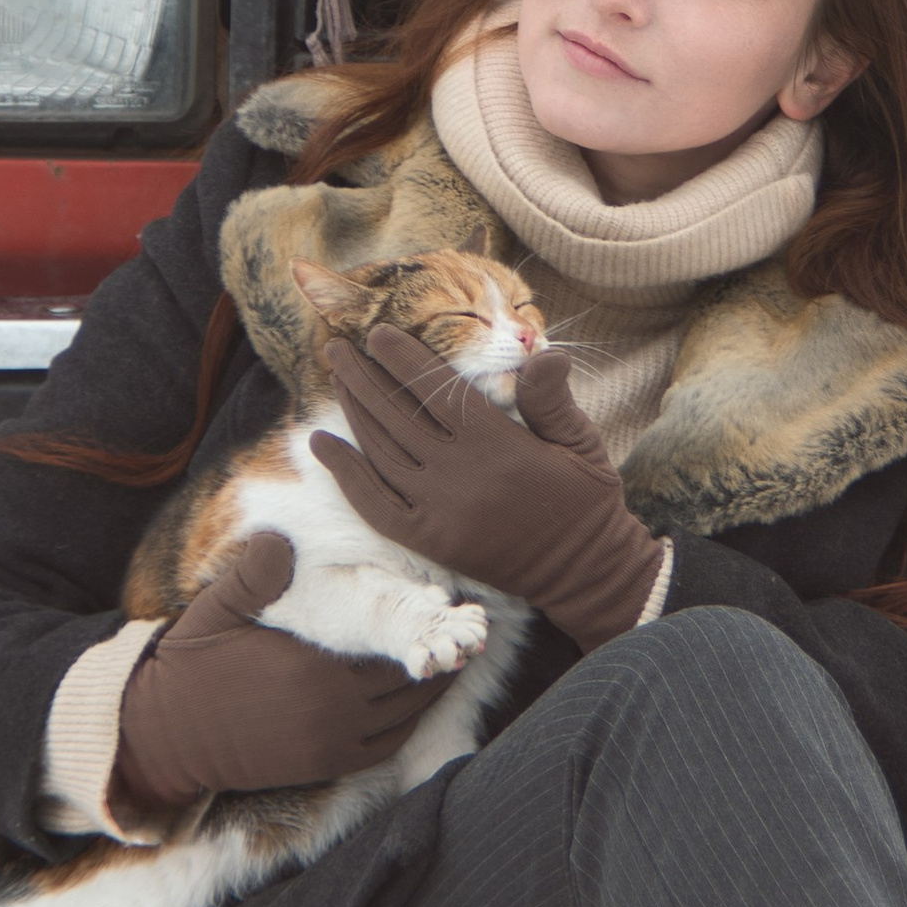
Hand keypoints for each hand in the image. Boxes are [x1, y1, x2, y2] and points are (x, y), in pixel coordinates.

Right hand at [112, 532, 449, 812]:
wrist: (167, 736)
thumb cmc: (193, 666)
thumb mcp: (216, 609)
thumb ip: (253, 575)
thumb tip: (282, 537)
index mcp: (311, 665)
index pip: (387, 638)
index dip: (419, 619)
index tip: (441, 597)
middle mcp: (331, 708)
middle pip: (407, 677)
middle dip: (432, 651)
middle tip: (458, 627)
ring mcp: (331, 741)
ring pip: (406, 712)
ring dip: (430, 686)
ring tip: (447, 654)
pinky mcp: (326, 764)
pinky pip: (388, 744)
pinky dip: (410, 721)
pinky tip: (416, 697)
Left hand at [312, 337, 663, 652]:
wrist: (582, 571)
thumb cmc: (584, 498)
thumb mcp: (581, 441)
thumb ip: (552, 398)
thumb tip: (545, 351)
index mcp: (497, 444)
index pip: (436, 390)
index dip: (403, 359)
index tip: (378, 335)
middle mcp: (460, 475)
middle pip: (397, 416)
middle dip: (363, 377)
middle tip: (338, 348)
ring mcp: (439, 511)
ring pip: (381, 452)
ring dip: (353, 412)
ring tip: (338, 380)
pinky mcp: (428, 541)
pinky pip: (374, 503)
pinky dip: (345, 472)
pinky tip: (323, 444)